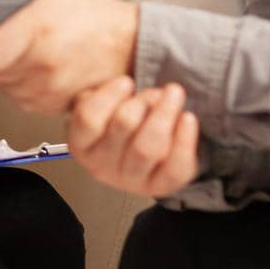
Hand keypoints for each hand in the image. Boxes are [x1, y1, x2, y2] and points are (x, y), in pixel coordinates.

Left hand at [0, 0, 139, 114]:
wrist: (130, 45)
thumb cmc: (92, 17)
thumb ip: (14, 5)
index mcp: (39, 31)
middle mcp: (43, 65)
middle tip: (4, 45)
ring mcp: (50, 90)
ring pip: (4, 90)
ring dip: (6, 76)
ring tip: (28, 55)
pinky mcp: (55, 108)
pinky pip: (23, 100)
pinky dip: (23, 87)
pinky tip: (38, 70)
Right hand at [68, 77, 198, 197]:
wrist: (143, 149)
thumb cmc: (120, 120)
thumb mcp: (103, 102)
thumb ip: (104, 90)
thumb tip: (126, 82)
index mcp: (82, 144)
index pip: (88, 119)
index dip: (109, 96)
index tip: (127, 81)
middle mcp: (101, 166)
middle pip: (123, 125)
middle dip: (143, 101)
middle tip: (156, 92)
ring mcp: (130, 180)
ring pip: (149, 148)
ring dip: (165, 113)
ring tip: (173, 95)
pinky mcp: (160, 187)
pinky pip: (175, 167)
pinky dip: (184, 139)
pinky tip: (187, 118)